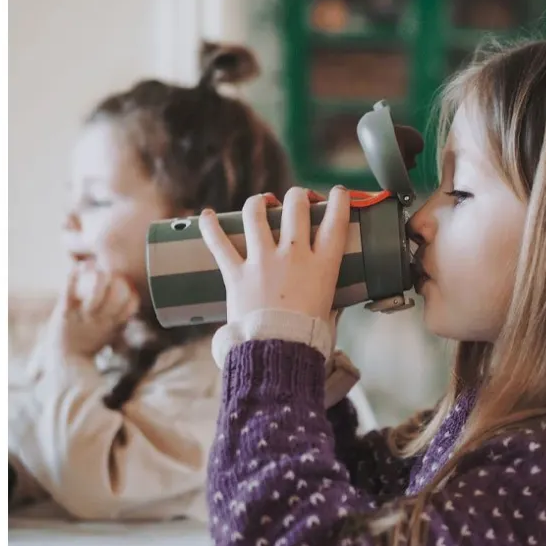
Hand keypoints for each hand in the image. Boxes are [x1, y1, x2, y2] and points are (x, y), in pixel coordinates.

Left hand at [49, 264, 138, 357]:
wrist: (65, 364)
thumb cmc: (87, 345)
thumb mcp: (109, 334)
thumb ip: (118, 318)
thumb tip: (129, 298)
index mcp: (114, 323)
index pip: (133, 301)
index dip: (130, 291)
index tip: (122, 286)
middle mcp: (102, 319)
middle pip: (119, 292)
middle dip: (117, 279)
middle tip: (109, 277)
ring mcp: (84, 316)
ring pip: (97, 290)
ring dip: (98, 277)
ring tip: (95, 271)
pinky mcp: (65, 314)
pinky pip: (69, 291)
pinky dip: (73, 277)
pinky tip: (77, 268)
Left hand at [198, 186, 349, 323]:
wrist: (277, 352)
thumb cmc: (307, 338)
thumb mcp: (329, 314)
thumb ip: (331, 302)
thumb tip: (333, 306)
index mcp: (322, 266)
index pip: (336, 221)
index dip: (339, 200)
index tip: (338, 193)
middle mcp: (294, 256)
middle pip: (296, 207)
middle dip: (297, 196)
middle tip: (297, 200)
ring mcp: (263, 261)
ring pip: (257, 214)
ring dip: (259, 202)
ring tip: (262, 202)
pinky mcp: (237, 273)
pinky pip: (219, 243)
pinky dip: (210, 227)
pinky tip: (206, 215)